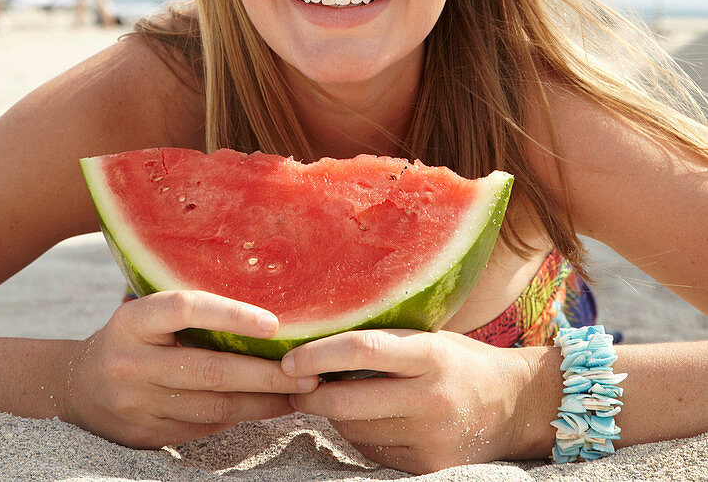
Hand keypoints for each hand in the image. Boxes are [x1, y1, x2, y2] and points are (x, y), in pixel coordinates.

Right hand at [62, 291, 318, 447]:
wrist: (77, 387)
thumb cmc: (132, 335)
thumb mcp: (145, 308)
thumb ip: (186, 302)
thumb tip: (259, 283)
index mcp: (132, 321)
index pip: (185, 309)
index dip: (231, 314)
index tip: (275, 323)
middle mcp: (131, 364)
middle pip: (210, 371)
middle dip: (266, 373)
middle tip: (309, 370)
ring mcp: (137, 405)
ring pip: (213, 408)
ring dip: (263, 401)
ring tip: (300, 391)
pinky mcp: (147, 436)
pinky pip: (204, 427)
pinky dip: (241, 417)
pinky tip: (268, 406)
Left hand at [282, 329, 529, 472]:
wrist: (516, 405)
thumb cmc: (462, 360)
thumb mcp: (430, 338)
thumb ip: (385, 343)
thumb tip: (319, 345)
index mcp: (430, 355)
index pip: (362, 350)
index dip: (318, 354)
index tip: (289, 358)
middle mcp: (429, 399)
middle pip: (347, 402)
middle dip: (310, 395)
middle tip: (294, 383)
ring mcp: (429, 438)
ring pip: (353, 431)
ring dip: (333, 416)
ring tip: (334, 396)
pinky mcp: (428, 468)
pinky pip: (372, 453)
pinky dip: (358, 437)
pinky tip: (368, 419)